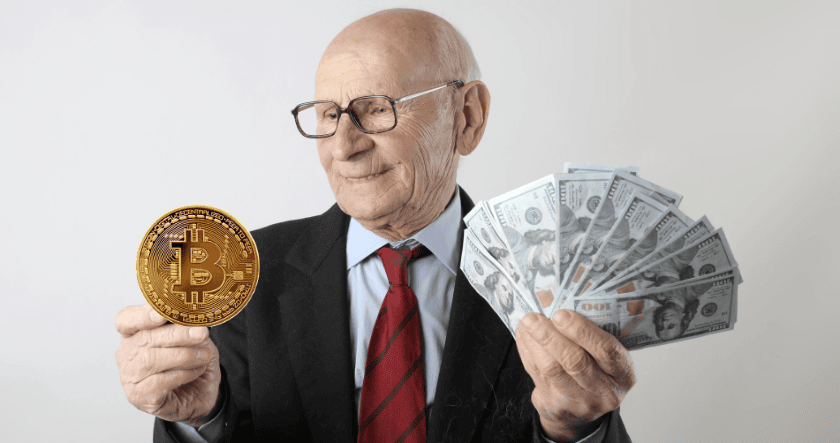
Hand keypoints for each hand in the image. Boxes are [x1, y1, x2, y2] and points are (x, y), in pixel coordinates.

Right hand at [115, 304, 221, 425]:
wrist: (203, 391)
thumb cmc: (194, 360)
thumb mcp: (195, 336)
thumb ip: (188, 325)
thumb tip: (191, 317)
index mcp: (135, 332)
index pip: (127, 319)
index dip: (142, 315)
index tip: (162, 314)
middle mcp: (127, 353)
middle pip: (145, 339)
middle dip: (177, 334)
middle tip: (201, 333)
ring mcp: (130, 376)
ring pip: (151, 361)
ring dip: (184, 356)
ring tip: (204, 355)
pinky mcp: (138, 396)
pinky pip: (159, 382)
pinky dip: (183, 374)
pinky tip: (196, 371)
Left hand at [516, 309, 635, 441]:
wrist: (581, 412)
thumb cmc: (595, 370)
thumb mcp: (607, 357)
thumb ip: (594, 335)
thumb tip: (564, 300)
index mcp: (623, 373)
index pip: (607, 350)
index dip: (582, 331)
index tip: (561, 314)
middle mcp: (605, 392)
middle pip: (575, 362)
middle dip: (550, 336)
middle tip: (534, 318)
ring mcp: (579, 403)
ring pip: (551, 369)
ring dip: (535, 342)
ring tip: (526, 323)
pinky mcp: (556, 407)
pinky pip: (537, 375)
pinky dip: (527, 352)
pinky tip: (524, 336)